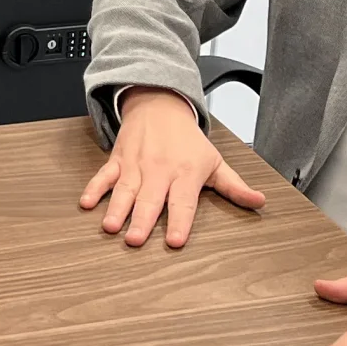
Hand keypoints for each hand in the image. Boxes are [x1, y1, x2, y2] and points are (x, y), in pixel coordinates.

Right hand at [79, 85, 266, 246]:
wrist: (159, 104)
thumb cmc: (188, 140)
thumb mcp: (215, 161)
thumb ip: (234, 187)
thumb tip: (260, 202)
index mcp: (185, 173)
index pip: (183, 202)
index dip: (180, 222)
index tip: (175, 241)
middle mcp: (160, 170)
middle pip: (151, 199)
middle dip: (142, 220)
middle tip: (135, 240)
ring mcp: (136, 165)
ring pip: (126, 190)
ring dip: (117, 208)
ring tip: (110, 227)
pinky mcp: (118, 160)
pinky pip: (104, 175)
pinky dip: (94, 188)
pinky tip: (86, 203)